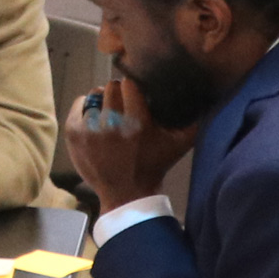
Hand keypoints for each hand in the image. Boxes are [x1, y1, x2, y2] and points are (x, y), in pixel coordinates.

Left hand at [64, 79, 197, 214]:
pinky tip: (94, 115)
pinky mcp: (74, 134)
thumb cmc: (154, 165)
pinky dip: (85, 107)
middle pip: (111, 88)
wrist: (126, 193)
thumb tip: (204, 96)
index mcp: (137, 121)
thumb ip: (195, 119)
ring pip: (94, 96)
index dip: (133, 87)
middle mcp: (112, 122)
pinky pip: (78, 105)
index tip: (135, 93)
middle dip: (118, 93)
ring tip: (108, 112)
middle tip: (122, 103)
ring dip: (102, 101)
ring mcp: (90, 128)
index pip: (129, 84)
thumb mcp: (180, 144)